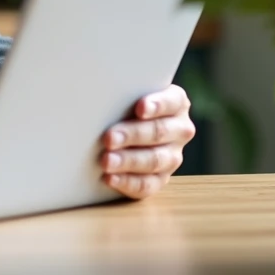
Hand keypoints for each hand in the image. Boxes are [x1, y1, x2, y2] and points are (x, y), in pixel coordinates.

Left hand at [100, 84, 194, 199]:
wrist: (125, 126)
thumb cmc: (124, 103)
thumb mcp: (128, 93)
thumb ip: (122, 92)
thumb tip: (94, 89)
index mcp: (176, 103)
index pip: (171, 101)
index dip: (157, 105)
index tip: (140, 108)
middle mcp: (179, 129)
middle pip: (159, 132)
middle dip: (132, 135)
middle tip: (108, 138)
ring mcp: (173, 156)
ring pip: (154, 160)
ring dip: (128, 161)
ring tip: (106, 161)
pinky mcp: (162, 178)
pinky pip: (148, 184)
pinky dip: (127, 182)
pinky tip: (110, 178)